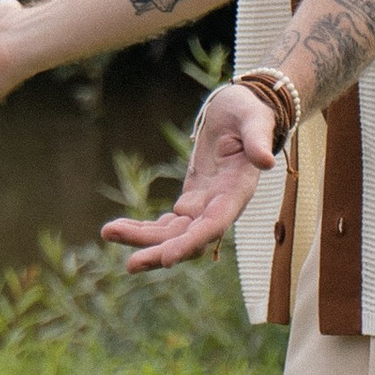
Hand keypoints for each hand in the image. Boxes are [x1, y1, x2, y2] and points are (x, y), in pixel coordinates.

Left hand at [102, 84, 274, 270]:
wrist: (241, 111)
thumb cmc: (249, 110)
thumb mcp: (255, 117)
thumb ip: (258, 138)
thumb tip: (265, 161)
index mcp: (238, 189)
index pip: (216, 224)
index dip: (192, 242)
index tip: (168, 258)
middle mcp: (222, 205)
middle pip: (191, 239)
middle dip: (161, 251)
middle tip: (130, 265)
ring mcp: (205, 206)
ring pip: (174, 235)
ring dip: (143, 240)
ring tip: (108, 233)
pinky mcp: (192, 201)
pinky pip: (167, 224)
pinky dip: (143, 228)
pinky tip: (117, 229)